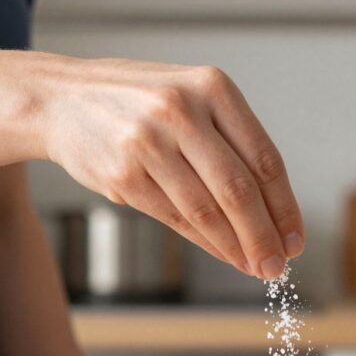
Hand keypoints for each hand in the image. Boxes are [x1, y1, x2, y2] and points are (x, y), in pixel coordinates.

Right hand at [41, 56, 304, 278]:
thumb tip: (274, 212)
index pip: (264, 159)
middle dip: (264, 236)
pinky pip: (176, 219)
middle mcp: (182, 111)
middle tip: (278, 266)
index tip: (295, 238)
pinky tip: (223, 254)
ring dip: (236, 247)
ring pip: (208, 211)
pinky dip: (205, 242)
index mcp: (212, 88)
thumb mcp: (192, 99)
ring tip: (255, 267)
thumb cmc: (139, 103)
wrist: (60, 98)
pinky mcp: (123, 174)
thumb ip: (232, 142)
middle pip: (239, 190)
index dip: (285, 207)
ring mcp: (149, 143)